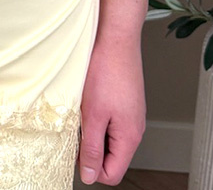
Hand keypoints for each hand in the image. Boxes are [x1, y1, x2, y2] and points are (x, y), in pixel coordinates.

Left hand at [77, 35, 145, 184]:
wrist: (116, 37)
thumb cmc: (106, 70)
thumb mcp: (93, 115)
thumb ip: (92, 149)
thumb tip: (90, 175)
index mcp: (129, 136)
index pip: (113, 174)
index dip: (92, 169)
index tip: (77, 152)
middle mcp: (135, 128)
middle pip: (112, 157)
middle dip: (92, 148)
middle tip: (78, 127)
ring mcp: (132, 113)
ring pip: (110, 137)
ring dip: (94, 130)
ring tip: (84, 110)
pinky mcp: (126, 101)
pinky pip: (112, 120)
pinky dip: (99, 116)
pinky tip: (90, 99)